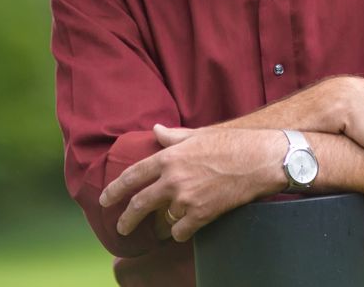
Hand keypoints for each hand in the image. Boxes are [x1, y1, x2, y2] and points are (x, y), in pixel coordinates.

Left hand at [99, 125, 283, 241]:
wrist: (259, 160)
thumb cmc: (231, 143)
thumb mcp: (198, 134)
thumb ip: (173, 137)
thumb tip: (156, 131)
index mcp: (169, 158)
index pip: (132, 176)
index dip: (115, 189)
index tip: (104, 199)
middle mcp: (172, 179)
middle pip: (139, 204)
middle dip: (126, 219)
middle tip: (121, 227)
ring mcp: (186, 198)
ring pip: (163, 219)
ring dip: (163, 223)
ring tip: (165, 224)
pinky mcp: (201, 214)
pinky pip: (180, 231)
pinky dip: (180, 233)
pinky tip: (184, 229)